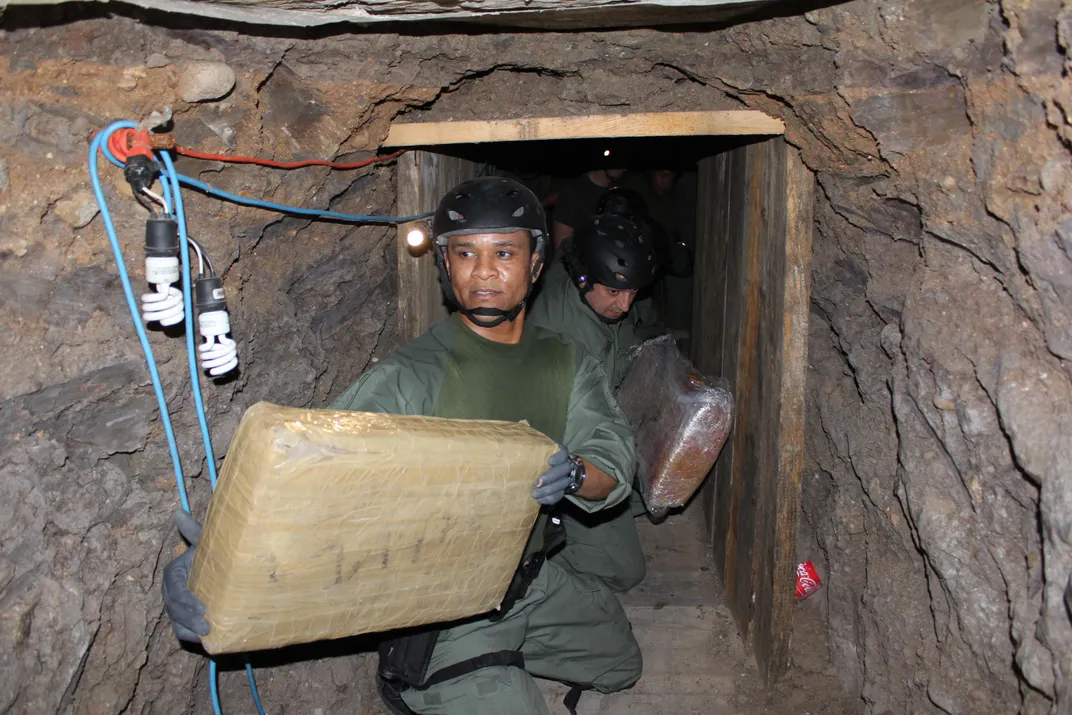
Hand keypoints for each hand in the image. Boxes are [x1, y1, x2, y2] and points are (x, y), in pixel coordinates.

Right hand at [161, 510, 210, 643]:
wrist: (222, 571)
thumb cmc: (214, 554)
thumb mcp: (206, 543)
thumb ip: (194, 531)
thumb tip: (178, 512)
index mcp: (173, 574)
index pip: (175, 590)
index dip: (188, 600)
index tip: (205, 607)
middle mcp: (170, 592)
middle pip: (174, 609)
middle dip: (189, 619)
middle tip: (207, 626)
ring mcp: (175, 608)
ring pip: (177, 622)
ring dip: (190, 631)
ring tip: (207, 636)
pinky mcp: (183, 620)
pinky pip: (181, 632)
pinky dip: (191, 638)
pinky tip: (205, 643)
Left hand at [532, 446, 571, 505]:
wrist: (547, 470)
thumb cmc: (538, 457)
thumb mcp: (536, 449)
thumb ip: (530, 446)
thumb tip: (515, 443)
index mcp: (559, 453)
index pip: (563, 453)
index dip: (558, 457)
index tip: (549, 461)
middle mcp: (565, 465)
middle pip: (563, 470)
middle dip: (550, 477)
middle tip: (537, 482)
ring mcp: (565, 478)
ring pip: (562, 484)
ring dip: (548, 490)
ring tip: (534, 494)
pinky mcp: (562, 490)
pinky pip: (559, 496)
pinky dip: (549, 499)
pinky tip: (539, 500)